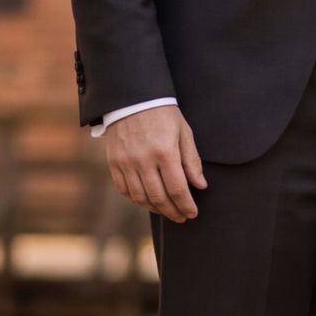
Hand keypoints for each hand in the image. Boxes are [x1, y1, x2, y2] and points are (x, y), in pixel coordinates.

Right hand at [102, 104, 205, 221]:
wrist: (132, 98)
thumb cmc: (163, 114)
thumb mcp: (184, 132)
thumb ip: (192, 161)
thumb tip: (200, 186)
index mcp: (165, 152)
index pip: (177, 189)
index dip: (186, 205)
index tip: (192, 213)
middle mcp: (143, 160)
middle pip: (159, 197)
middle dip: (173, 211)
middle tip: (181, 217)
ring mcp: (126, 162)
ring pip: (140, 197)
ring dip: (155, 209)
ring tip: (166, 210)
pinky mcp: (114, 162)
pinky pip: (124, 189)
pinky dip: (136, 200)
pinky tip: (147, 201)